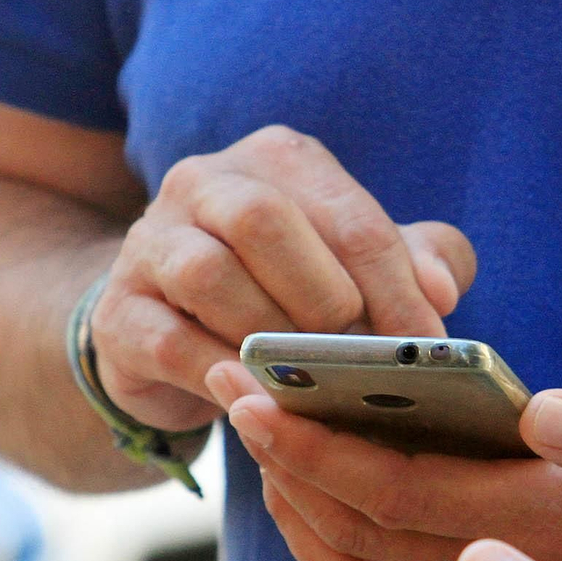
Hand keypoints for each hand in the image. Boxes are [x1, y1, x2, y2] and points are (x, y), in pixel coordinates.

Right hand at [89, 126, 476, 430]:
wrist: (172, 330)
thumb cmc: (290, 293)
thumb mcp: (360, 268)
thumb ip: (416, 261)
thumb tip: (442, 289)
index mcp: (278, 161)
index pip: (347, 212)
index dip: (395, 284)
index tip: (429, 343)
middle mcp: (205, 183)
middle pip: (263, 220)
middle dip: (324, 296)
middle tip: (360, 356)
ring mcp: (151, 244)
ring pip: (206, 273)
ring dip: (269, 335)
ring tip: (310, 379)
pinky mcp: (118, 314)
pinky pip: (168, 340)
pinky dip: (221, 374)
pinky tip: (259, 399)